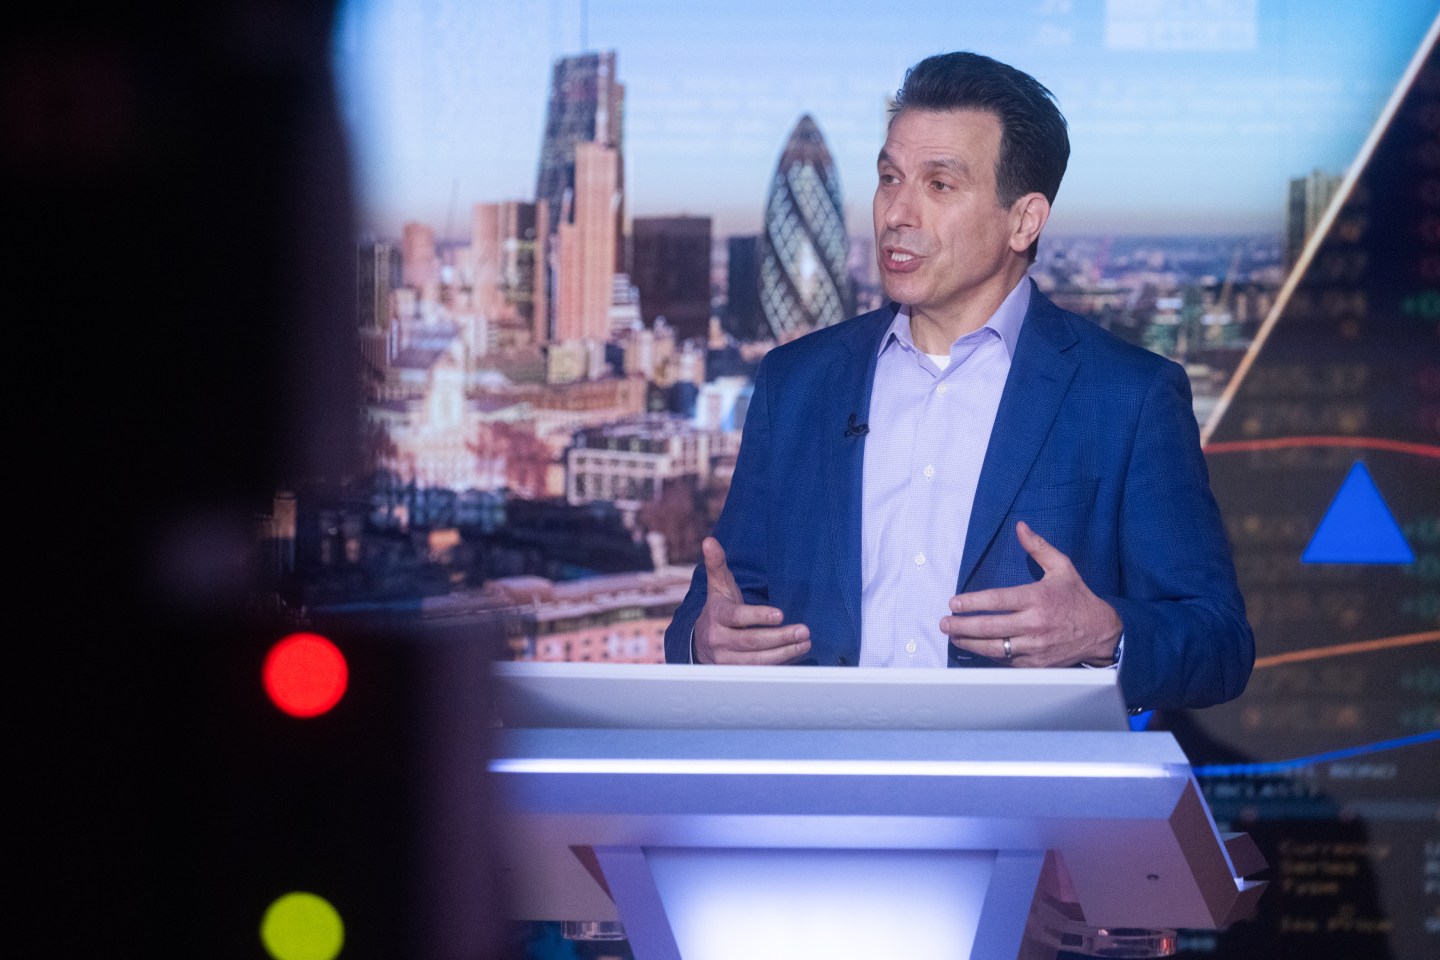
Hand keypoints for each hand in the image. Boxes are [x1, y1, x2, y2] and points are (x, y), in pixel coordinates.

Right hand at [694, 536, 810, 664]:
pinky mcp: (735, 673)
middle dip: (780, 637)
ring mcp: (726, 660)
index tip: (780, 614)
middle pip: (751, 641)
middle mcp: (718, 639)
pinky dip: (780, 663)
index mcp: (716, 616)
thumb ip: (717, 564)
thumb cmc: (718, 610)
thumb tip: (709, 541)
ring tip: (804, 642)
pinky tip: (796, 653)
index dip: (758, 616)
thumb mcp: (718, 588)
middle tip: (803, 630)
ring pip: (757, 660)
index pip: (736, 617)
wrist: (701, 643)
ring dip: (784, 652)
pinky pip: (760, 671)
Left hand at [940, 521, 1121, 666]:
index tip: (954, 603)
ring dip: (969, 643)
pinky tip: (976, 649)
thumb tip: (1020, 527)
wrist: (1101, 632)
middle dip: (962, 626)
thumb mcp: (1062, 568)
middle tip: (944, 623)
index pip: (997, 601)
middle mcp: (1034, 624)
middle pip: (989, 627)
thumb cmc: (1078, 598)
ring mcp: (1035, 647)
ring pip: (994, 648)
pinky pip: (1007, 661)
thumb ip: (1038, 547)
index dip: (972, 603)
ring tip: (954, 637)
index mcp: (1037, 599)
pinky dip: (989, 656)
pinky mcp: (1036, 664)